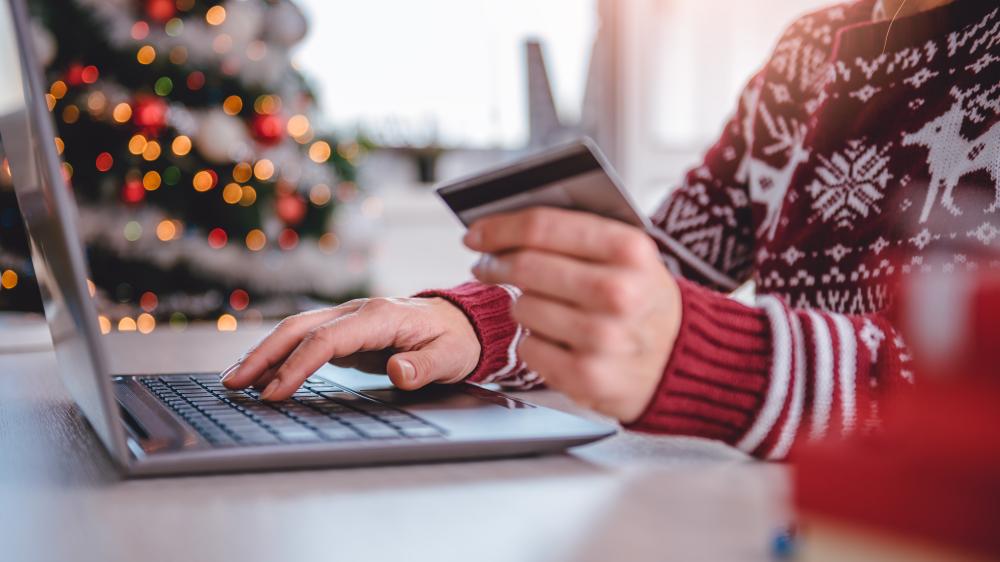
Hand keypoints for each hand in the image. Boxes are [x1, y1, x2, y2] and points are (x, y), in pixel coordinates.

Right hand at [220, 297, 479, 399]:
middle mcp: (358, 311)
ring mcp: (349, 318)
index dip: (298, 366)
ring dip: (265, 353)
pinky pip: (306, 340)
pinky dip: (281, 355)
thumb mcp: (450, 358)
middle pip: (299, 328)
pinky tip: (263, 374)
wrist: (462, 323)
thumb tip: (398, 370)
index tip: (275, 392)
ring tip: (235, 380)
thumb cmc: (455, 340)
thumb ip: (424, 366)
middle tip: (233, 383)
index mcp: (380, 316)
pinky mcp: (346, 330)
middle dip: (264, 355)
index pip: (327, 340)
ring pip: (297, 330)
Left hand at [466, 208, 681, 422]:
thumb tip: (507, 224)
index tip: (476, 233)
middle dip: (496, 264)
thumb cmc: (644, 300)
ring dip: (522, 305)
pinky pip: (528, 348)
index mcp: (629, 249)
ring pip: (521, 308)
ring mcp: (603, 338)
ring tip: (544, 306)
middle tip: (488, 266)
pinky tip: (556, 339)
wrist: (684, 360)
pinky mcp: (587, 377)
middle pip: (525, 267)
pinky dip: (533, 342)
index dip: (498, 228)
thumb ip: (578, 234)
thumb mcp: (631, 256)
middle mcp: (618, 292)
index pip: (542, 227)